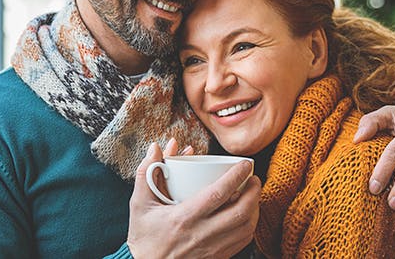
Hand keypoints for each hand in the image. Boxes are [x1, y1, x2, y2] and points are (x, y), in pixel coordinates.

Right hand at [128, 143, 260, 258]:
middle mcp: (201, 235)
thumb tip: (157, 147)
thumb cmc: (144, 237)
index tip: (245, 164)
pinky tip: (247, 215)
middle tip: (254, 178)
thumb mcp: (139, 204)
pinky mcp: (217, 258)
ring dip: (255, 209)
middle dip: (253, 192)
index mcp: (183, 218)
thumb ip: (147, 172)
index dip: (236, 176)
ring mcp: (211, 249)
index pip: (218, 194)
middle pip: (240, 212)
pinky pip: (242, 242)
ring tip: (253, 195)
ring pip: (245, 229)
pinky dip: (250, 226)